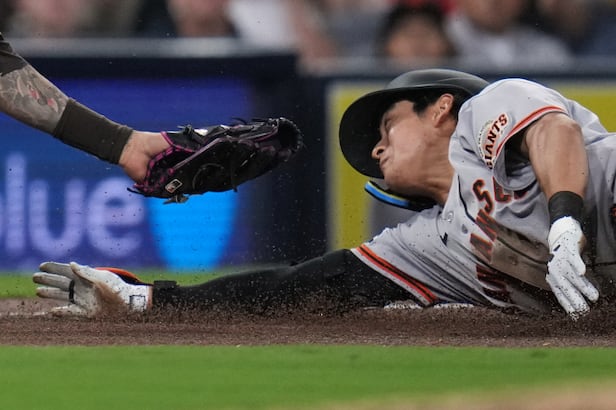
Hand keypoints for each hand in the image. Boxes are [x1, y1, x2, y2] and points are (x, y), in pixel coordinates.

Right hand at [33, 262, 151, 316]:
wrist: (129, 305)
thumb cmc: (118, 289)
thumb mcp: (103, 279)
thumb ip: (87, 272)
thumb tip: (70, 264)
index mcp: (86, 277)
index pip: (66, 271)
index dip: (54, 267)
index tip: (41, 265)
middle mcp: (83, 288)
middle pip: (61, 282)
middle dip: (48, 279)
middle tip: (34, 277)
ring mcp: (83, 300)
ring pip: (62, 296)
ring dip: (50, 293)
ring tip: (38, 291)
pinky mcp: (86, 312)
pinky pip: (70, 312)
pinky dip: (60, 312)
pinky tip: (51, 311)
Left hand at [545, 216, 598, 319]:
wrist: (560, 233)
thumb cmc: (564, 257)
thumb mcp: (565, 272)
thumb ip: (571, 284)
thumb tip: (579, 301)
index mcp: (554, 278)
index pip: (561, 295)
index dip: (569, 306)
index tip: (577, 317)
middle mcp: (555, 270)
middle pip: (566, 287)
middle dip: (576, 300)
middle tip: (586, 311)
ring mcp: (560, 260)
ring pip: (572, 275)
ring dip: (582, 286)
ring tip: (593, 297)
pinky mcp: (567, 249)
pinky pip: (573, 258)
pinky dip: (577, 264)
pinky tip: (583, 271)